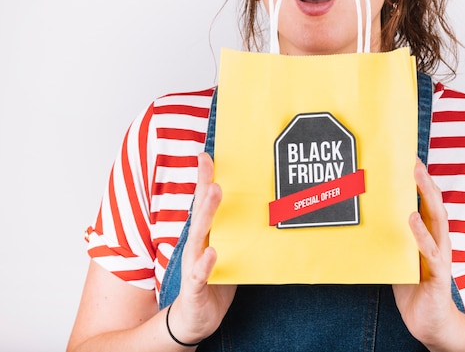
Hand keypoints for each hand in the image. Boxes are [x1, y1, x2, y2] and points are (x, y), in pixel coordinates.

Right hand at [168, 152, 235, 344]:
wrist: (197, 320)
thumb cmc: (215, 282)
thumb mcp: (230, 253)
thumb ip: (239, 234)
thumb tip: (261, 210)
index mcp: (205, 237)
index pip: (203, 204)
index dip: (204, 179)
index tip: (206, 155)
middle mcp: (195, 246)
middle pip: (199, 212)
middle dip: (206, 186)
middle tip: (210, 163)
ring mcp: (193, 265)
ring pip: (198, 236)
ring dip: (207, 214)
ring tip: (215, 192)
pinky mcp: (195, 287)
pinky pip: (200, 274)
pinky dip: (205, 263)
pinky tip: (212, 251)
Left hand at [392, 158, 458, 345]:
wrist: (429, 323)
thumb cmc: (413, 288)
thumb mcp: (399, 257)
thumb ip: (390, 238)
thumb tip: (367, 218)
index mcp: (430, 235)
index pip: (427, 202)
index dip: (420, 180)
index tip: (409, 158)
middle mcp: (439, 241)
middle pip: (434, 203)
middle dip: (424, 180)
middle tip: (413, 160)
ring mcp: (441, 256)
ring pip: (437, 220)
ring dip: (427, 196)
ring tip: (417, 177)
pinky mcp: (438, 274)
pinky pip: (431, 251)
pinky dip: (421, 234)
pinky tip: (412, 219)